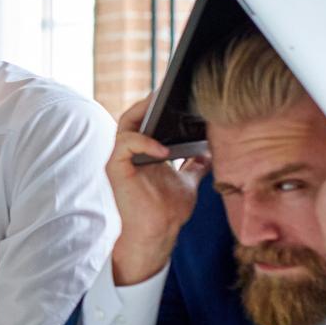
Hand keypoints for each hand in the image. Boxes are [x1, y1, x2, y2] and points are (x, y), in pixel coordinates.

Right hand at [105, 95, 207, 284]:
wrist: (158, 233)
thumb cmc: (168, 210)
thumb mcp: (188, 181)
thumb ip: (194, 165)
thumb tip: (210, 151)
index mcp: (142, 153)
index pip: (145, 120)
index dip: (157, 105)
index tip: (175, 94)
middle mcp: (128, 153)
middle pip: (133, 116)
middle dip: (149, 102)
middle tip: (167, 91)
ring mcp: (119, 159)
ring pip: (125, 123)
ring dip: (143, 112)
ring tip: (162, 106)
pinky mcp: (115, 168)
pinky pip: (125, 144)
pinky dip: (144, 142)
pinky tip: (164, 149)